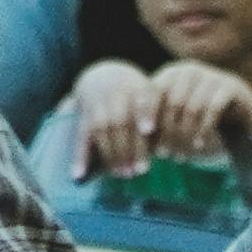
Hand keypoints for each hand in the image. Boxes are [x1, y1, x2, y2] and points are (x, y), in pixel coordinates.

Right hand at [64, 60, 160, 178]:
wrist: (102, 77)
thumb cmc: (137, 97)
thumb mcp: (150, 97)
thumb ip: (160, 118)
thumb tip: (173, 149)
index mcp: (137, 87)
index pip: (142, 98)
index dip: (144, 113)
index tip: (148, 130)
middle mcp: (116, 93)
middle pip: (121, 120)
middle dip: (129, 147)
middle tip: (138, 171)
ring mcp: (97, 104)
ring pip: (102, 129)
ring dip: (111, 154)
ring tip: (122, 174)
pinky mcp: (83, 116)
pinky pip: (81, 137)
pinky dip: (79, 156)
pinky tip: (79, 175)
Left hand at [138, 62, 251, 158]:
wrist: (237, 120)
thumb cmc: (197, 123)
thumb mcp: (172, 123)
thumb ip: (154, 127)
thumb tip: (133, 140)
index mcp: (171, 75)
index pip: (153, 89)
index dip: (146, 110)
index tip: (144, 132)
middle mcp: (190, 71)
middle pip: (173, 101)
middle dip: (168, 131)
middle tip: (165, 155)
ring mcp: (212, 76)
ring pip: (192, 107)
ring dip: (185, 135)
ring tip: (181, 156)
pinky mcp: (231, 87)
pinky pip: (213, 108)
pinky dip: (203, 129)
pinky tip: (199, 145)